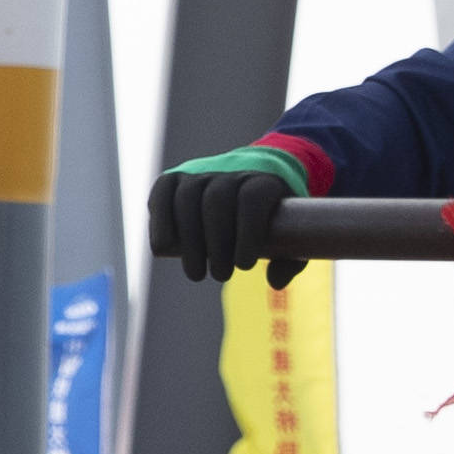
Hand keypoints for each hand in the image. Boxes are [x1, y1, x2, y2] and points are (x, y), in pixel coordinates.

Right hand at [150, 145, 309, 287]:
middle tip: (221, 276)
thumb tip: (275, 282)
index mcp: (263, 179)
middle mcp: (230, 170)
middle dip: (216, 243)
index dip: (247, 231)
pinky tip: (163, 248)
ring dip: (189, 241)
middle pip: (217, 199)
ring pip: (188, 198)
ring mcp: (201, 172)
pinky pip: (163, 193)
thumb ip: (290, 260)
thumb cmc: (274, 216)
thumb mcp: (293, 235)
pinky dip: (160, 220)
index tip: (244, 266)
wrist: (254, 176)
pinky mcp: (176, 178)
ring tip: (196, 273)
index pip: (251, 198)